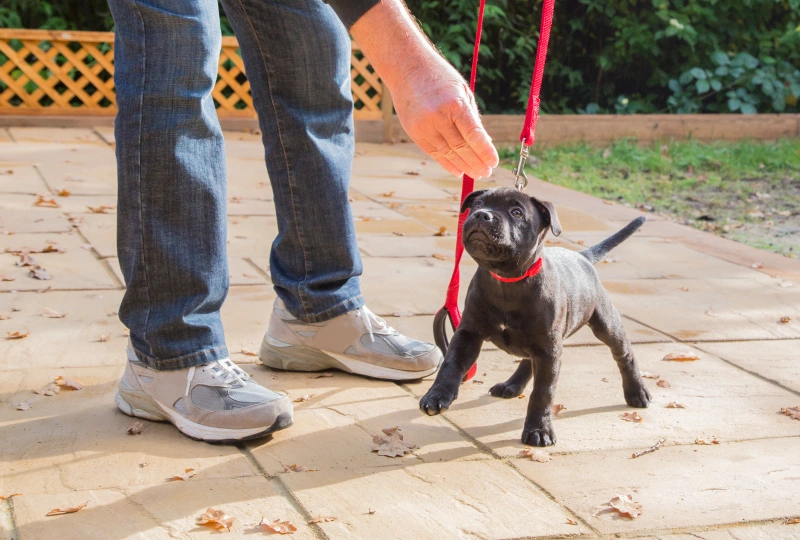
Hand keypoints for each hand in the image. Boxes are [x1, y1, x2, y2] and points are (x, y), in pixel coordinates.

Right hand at [392, 60, 498, 178]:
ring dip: (463, 166)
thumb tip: (484, 143)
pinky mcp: (414, 132)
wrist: (406, 67)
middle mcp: (438, 117)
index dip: (485, 151)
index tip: (494, 162)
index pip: (473, 135)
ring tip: (476, 173)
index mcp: (454, 104)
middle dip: (476, 162)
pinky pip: (433, 153)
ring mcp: (424, 126)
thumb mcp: (462, 91)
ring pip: (447, 153)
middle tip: (487, 172)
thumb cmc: (440, 77)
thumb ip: (472, 117)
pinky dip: (447, 163)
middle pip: (461, 148)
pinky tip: (458, 170)